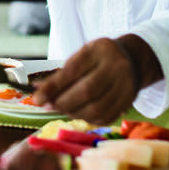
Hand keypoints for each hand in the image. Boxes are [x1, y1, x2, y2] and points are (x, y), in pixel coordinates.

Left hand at [32, 36, 161, 124]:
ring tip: (63, 109)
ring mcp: (125, 85)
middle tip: (48, 106)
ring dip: (74, 113)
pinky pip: (105, 117)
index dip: (53, 87)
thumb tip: (38, 92)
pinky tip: (79, 113)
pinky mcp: (128, 101)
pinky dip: (87, 119)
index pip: (73, 71)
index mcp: (99, 51)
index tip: (37, 98)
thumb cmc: (98, 58)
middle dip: (62, 103)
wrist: (131, 60)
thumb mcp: (81, 56)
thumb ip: (61, 74)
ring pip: (96, 108)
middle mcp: (116, 67)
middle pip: (87, 91)